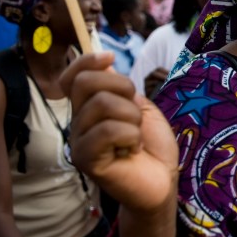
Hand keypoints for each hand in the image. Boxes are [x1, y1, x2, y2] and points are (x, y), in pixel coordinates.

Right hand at [61, 52, 178, 215]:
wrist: (163, 178)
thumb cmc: (152, 144)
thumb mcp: (141, 107)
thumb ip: (121, 88)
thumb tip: (104, 62)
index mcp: (90, 108)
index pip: (73, 77)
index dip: (87, 61)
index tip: (110, 58)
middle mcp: (79, 122)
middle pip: (86, 82)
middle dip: (122, 88)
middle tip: (136, 114)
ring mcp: (79, 141)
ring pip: (102, 104)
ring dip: (132, 117)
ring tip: (136, 137)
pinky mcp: (85, 159)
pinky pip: (107, 130)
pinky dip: (130, 136)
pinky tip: (132, 150)